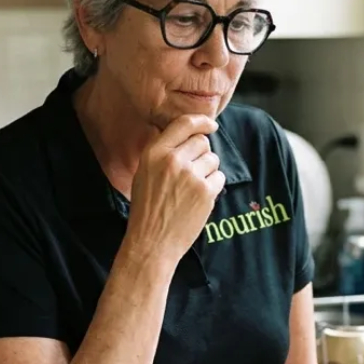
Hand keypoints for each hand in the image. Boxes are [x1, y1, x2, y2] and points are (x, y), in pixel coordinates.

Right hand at [128, 114, 224, 262]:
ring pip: (213, 159)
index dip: (201, 121)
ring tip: (192, 188)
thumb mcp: (144, 172)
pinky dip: (213, 186)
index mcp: (154, 153)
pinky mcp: (205, 192)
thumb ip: (163, 151)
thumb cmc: (147, 208)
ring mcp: (191, 176)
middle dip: (201, 153)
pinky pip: (219, 177)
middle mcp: (173, 160)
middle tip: (192, 171)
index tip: (211, 124)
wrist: (151, 242)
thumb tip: (189, 134)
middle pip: (202, 141)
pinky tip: (198, 198)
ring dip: (208, 171)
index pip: (184, 123)